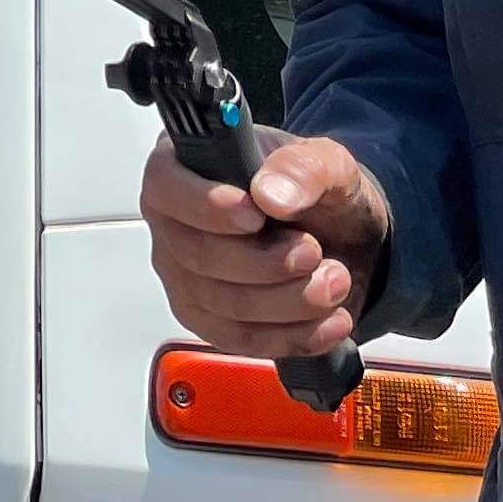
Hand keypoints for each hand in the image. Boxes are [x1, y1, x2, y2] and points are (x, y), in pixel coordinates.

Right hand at [139, 131, 389, 363]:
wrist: (336, 234)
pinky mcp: (207, 319)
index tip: (255, 216)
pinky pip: (240, 339)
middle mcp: (172, 222)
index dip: (205, 206)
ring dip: (290, 300)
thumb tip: (271, 194)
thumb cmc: (310, 190)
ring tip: (335, 280)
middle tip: (314, 252)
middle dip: (266, 263)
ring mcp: (183, 275)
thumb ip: (302, 168)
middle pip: (198, 256)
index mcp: (183, 165)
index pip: (166, 186)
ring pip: (223, 305)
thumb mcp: (324, 162)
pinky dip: (293, 335)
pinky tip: (331, 320)